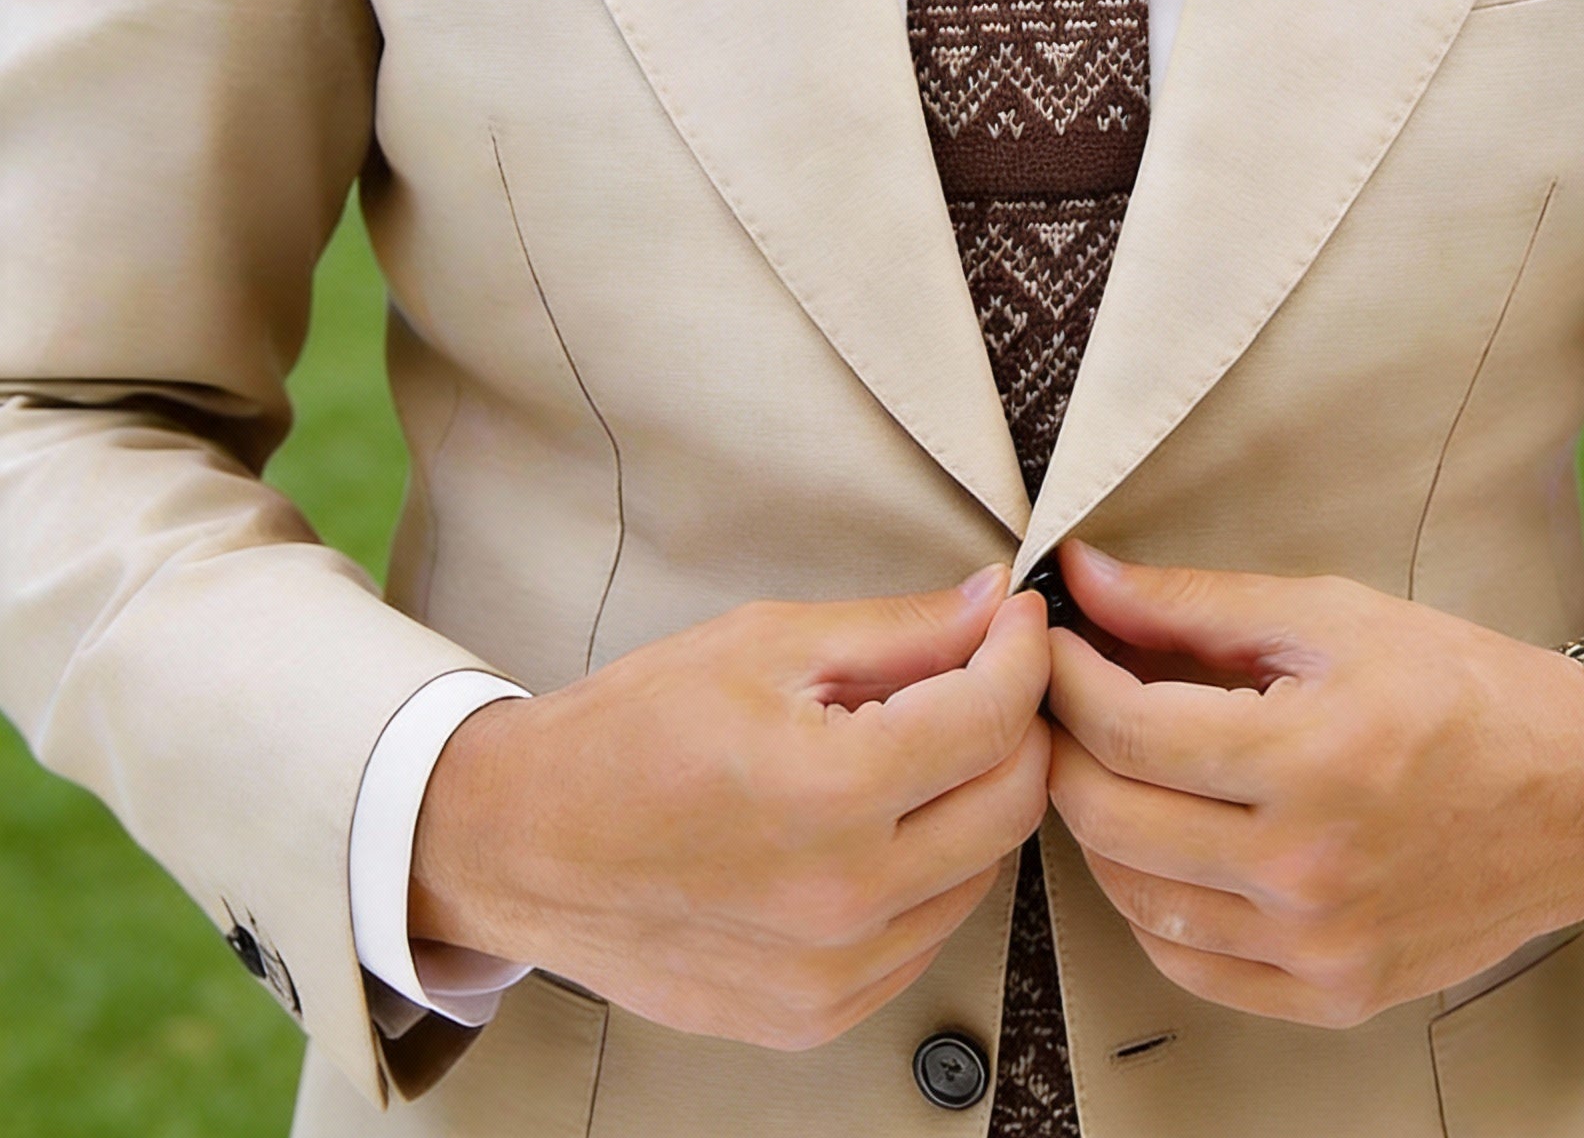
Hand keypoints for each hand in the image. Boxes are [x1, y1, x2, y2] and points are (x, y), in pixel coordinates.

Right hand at [410, 569, 1050, 1048]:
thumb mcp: (765, 643)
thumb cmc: (627, 736)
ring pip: (982, 871)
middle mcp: (842, 898)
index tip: (1017, 622)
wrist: (523, 844)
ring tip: (911, 748)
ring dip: (973, 799)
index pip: (994, 717)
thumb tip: (991, 606)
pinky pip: (927, 934)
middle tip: (984, 675)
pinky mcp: (817, 1013)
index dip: (1023, 652)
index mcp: (829, 793)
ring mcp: (832, 972)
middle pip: (1013, 802)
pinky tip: (876, 824)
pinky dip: (929, 871)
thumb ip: (899, 629)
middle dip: (1017, 723)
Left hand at [1045, 542, 1583, 1027]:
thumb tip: (1084, 577)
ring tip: (1111, 763)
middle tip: (1064, 699)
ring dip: (1097, 824)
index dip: (1064, 677)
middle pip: (1109, 816)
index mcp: (1311, 757)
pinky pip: (1188, 965)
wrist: (1579, 793)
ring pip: (1132, 897)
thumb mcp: (1330, 616)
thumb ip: (1193, 602)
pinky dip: (1150, 904)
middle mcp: (1308, 866)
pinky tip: (1161, 845)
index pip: (1125, 728)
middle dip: (1062, 745)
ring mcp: (1319, 944)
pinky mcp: (1333, 993)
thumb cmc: (1460, 689)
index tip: (1051, 642)